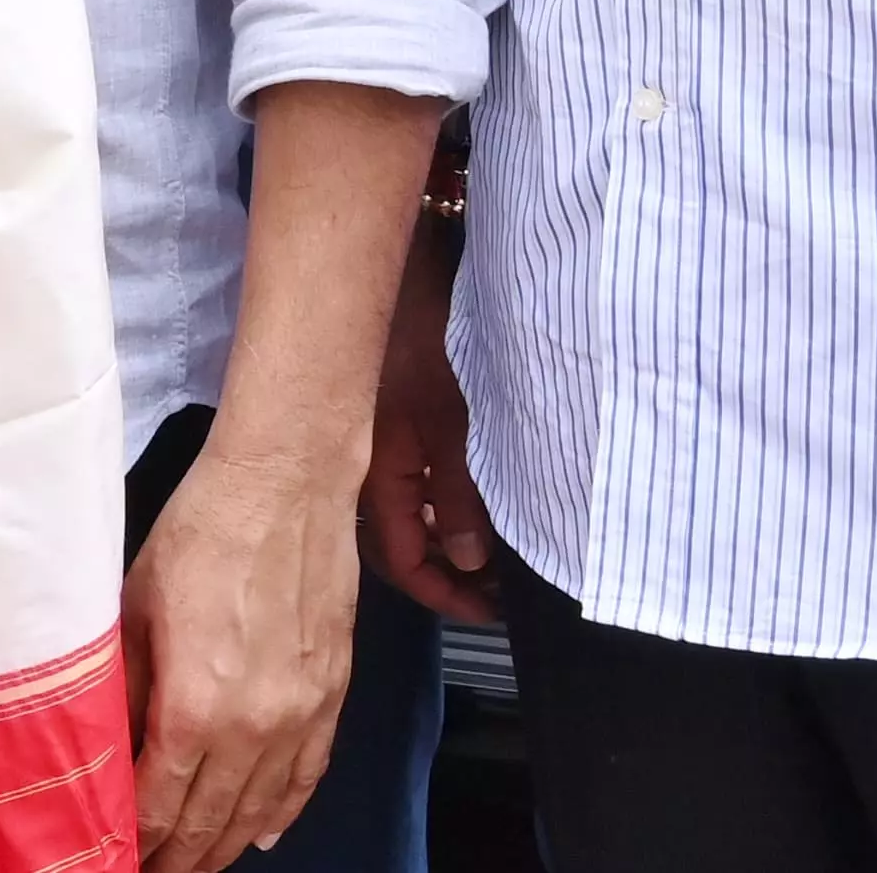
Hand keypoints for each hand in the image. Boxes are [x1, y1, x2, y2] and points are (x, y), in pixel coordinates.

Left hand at [123, 435, 357, 872]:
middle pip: (209, 823)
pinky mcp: (332, 695)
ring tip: (196, 861)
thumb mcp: (135, 608)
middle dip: (177, 856)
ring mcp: (300, 716)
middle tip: (150, 869)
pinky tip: (263, 832)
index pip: (158, 807)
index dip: (134, 841)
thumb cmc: (204, 529)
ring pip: (260, 811)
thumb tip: (105, 747)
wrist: (285, 483)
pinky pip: (308, 775)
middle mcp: (253, 728)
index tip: (114, 854)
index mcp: (195, 708)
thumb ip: (124, 688)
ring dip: (225, 844)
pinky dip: (284, 811)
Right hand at [362, 222, 494, 621]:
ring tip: (504, 547)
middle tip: (505, 586)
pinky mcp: (396, 414)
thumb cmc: (424, 341)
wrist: (398, 265)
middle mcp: (371, 467)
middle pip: (405, 542)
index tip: (493, 611)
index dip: (446, 595)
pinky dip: (450, 498)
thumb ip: (457, 493)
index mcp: (376, 475)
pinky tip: (484, 494)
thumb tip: (466, 560)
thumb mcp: (451, 421)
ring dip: (454, 535)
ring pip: (414, 509)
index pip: (403, 561)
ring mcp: (382, 440)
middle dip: (452, 572)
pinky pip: (420, 476)